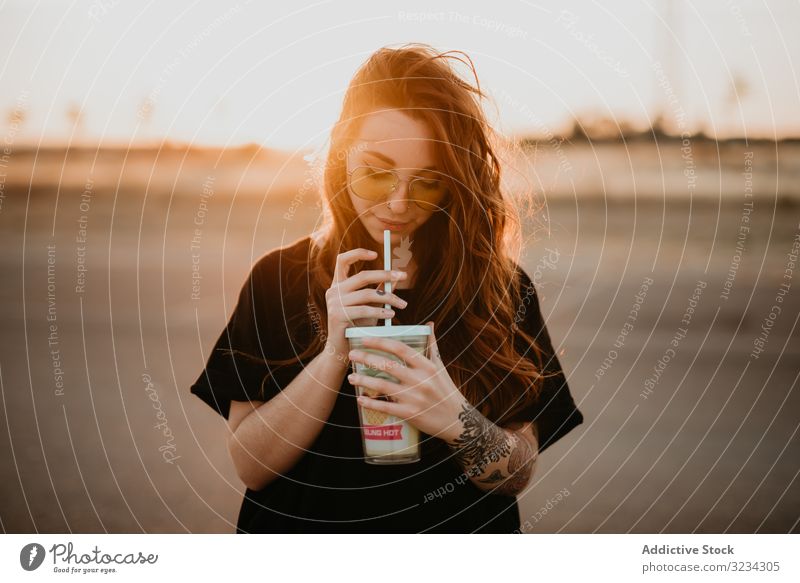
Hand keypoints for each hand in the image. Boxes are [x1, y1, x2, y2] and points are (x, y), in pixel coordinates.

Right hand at [324, 248, 407, 363]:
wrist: (342, 349)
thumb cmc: (357, 326)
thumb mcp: (369, 305)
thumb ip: (379, 291)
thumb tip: (396, 278)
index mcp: (338, 285)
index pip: (342, 260)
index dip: (358, 253)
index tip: (377, 254)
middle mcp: (334, 291)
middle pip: (362, 276)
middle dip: (385, 275)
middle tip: (402, 276)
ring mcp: (334, 303)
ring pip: (367, 293)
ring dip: (389, 297)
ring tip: (403, 304)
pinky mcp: (338, 316)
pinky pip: (364, 310)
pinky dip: (380, 311)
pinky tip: (391, 314)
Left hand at [347, 321, 468, 440]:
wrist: (457, 419)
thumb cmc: (446, 390)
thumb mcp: (440, 366)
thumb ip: (432, 344)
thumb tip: (429, 323)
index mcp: (426, 366)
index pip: (400, 348)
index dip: (380, 342)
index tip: (364, 338)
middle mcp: (420, 380)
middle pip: (387, 366)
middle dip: (366, 358)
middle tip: (351, 354)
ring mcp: (414, 397)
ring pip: (383, 386)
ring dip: (364, 380)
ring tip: (350, 377)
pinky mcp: (410, 414)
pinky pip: (386, 407)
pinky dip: (371, 403)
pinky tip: (359, 399)